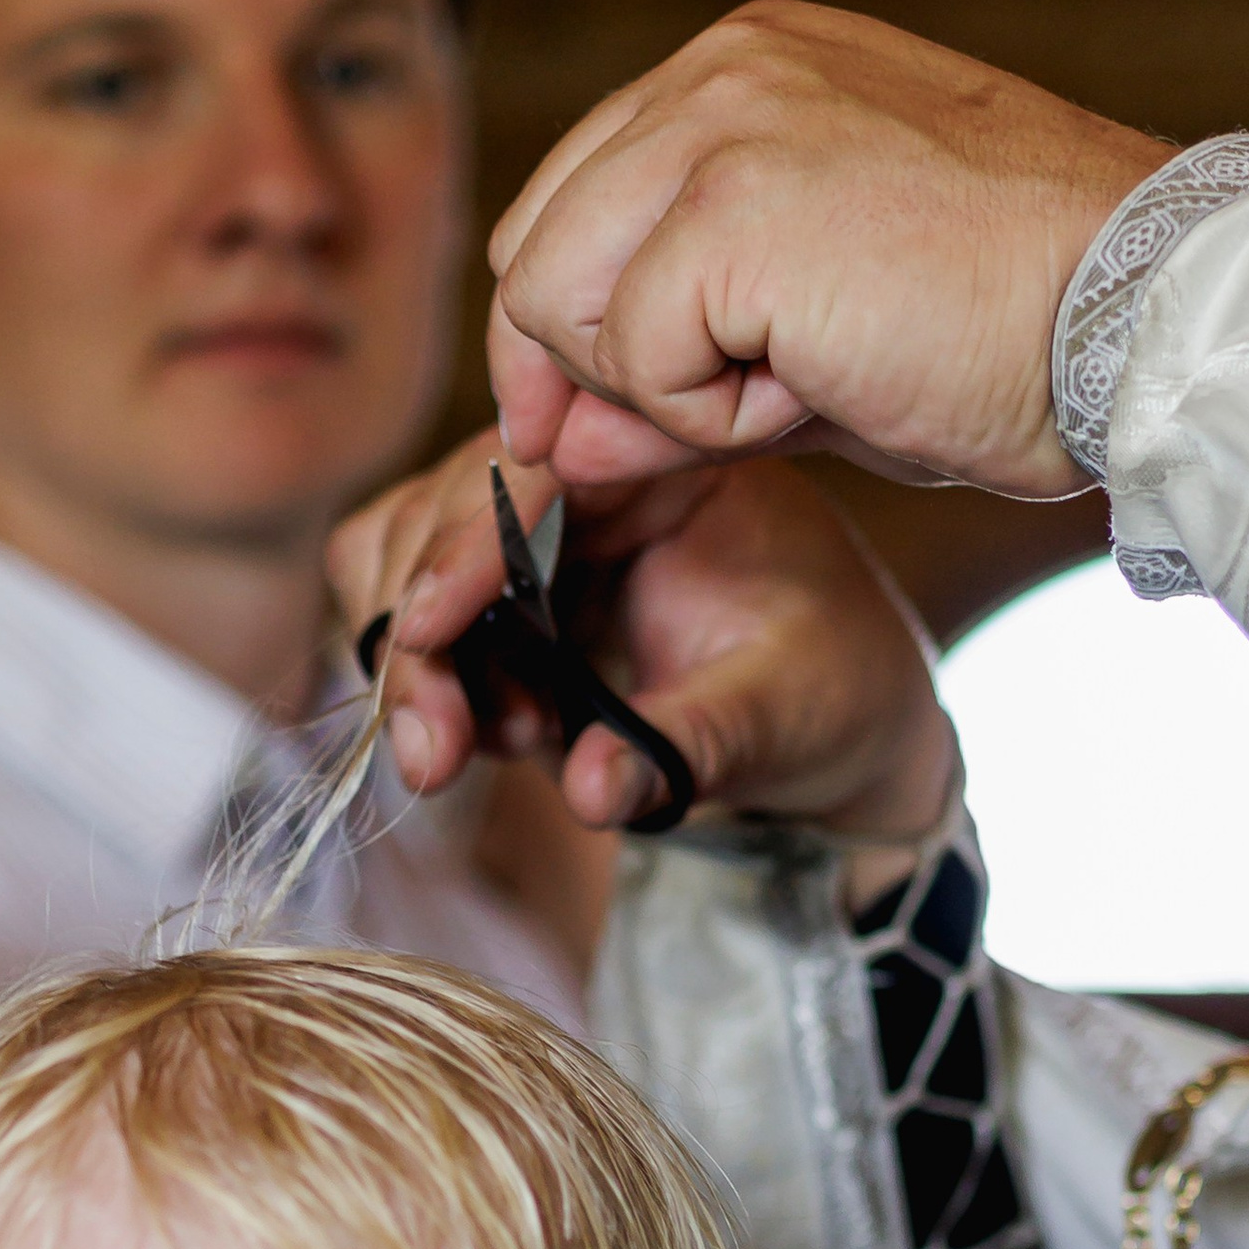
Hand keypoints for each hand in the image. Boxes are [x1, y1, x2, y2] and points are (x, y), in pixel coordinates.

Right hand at [329, 435, 959, 845]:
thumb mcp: (781, 717)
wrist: (844, 725)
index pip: (535, 465)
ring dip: (415, 662)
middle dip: (421, 629)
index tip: (431, 629)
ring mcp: (538, 536)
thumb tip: (591, 790)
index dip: (467, 544)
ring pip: (404, 559)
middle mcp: (588, 475)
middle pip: (442, 511)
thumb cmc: (833, 692)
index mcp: (665, 458)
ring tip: (462, 752)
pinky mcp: (509, 600)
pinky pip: (420, 614)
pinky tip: (476, 740)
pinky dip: (425, 678)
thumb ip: (684, 747)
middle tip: (433, 746)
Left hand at [483, 0, 1165, 500]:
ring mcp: (720, 120)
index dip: (576, 336)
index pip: (570, 209)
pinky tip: (824, 384)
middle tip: (747, 408)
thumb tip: (546, 438)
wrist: (1138, 317)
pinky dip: (710, 416)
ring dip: (661, 390)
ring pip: (558, 300)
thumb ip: (663, 379)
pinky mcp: (731, 204)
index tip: (621, 418)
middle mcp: (720, 68)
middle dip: (601, 369)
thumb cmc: (1008, 330)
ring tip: (803, 382)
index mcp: (745, 69)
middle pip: (536, 252)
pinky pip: (631, 356)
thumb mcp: (803, 350)